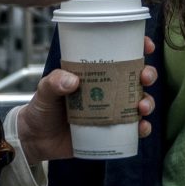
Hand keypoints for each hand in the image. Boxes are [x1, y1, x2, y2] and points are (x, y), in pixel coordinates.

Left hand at [11, 39, 157, 160]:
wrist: (37, 140)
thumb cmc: (42, 110)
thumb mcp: (44, 91)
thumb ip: (53, 83)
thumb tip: (72, 80)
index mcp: (94, 74)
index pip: (120, 56)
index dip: (137, 48)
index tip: (145, 46)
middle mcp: (107, 90)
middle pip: (136, 77)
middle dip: (147, 74)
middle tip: (144, 77)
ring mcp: (111, 110)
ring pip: (139, 102)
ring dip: (147, 102)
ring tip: (142, 107)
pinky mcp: (111, 131)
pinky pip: (133, 128)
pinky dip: (142, 127)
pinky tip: (142, 127)